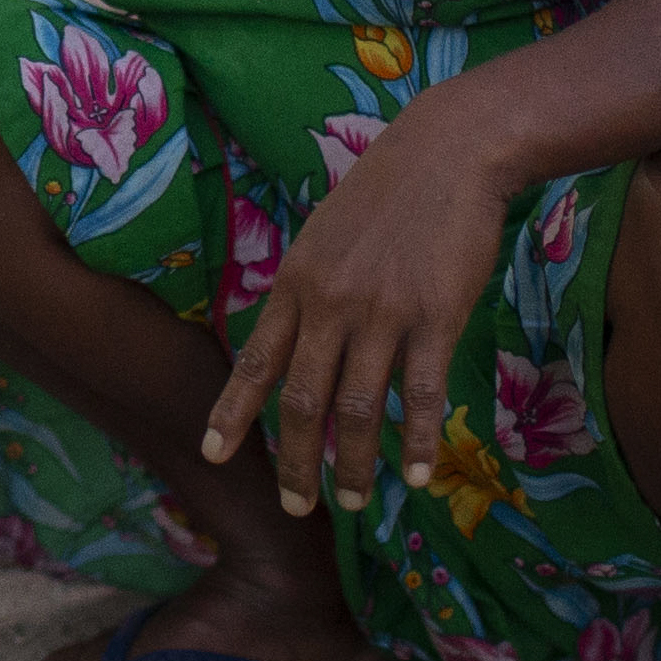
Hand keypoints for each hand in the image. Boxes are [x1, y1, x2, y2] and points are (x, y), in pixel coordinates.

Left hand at [200, 100, 513, 518]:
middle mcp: (330, 305)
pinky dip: (417, 442)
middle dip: (295, 463)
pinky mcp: (435, 317)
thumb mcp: (324, 236)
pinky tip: (419, 477)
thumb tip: (291, 342)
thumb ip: (307, 291)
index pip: (254, 363)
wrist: (448, 152)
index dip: (231, 415)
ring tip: (350, 502)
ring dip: (351, 465)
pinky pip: (421, 396)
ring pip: (357, 410)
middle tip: (296, 509)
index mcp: (296, 285)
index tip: (212, 457)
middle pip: (302, 403)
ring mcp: (383, 314)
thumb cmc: (386, 194)